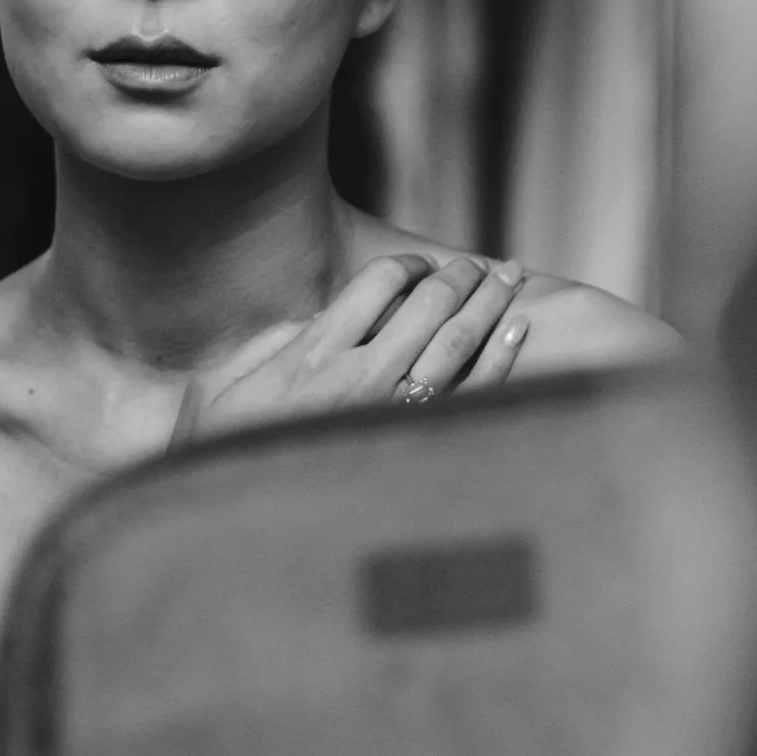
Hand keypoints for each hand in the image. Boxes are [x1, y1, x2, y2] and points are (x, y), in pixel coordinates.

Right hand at [172, 254, 527, 447]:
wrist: (239, 491)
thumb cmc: (237, 427)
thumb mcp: (255, 366)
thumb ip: (302, 332)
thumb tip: (346, 311)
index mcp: (316, 350)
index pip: (380, 281)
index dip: (409, 264)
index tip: (421, 266)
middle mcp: (359, 376)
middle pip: (428, 305)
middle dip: (460, 275)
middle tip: (480, 264)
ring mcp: (392, 410)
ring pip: (458, 342)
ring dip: (489, 302)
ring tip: (508, 276)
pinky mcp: (415, 441)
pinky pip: (473, 393)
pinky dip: (502, 357)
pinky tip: (519, 326)